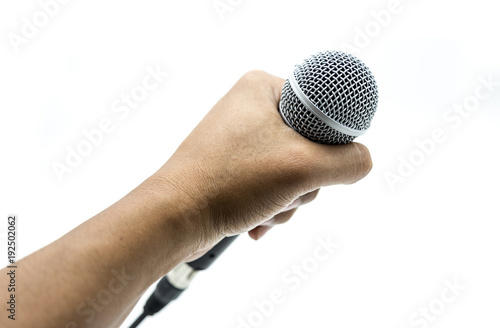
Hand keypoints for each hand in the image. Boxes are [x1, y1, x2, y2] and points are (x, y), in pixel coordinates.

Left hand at [151, 70, 371, 253]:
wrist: (176, 217)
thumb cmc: (231, 183)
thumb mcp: (303, 168)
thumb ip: (349, 161)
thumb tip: (362, 161)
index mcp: (263, 88)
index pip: (323, 110)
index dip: (329, 143)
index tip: (312, 166)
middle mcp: (250, 108)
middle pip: (310, 147)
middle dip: (303, 183)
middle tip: (281, 191)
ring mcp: (241, 139)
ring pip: (294, 172)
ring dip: (288, 201)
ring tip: (263, 209)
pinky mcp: (235, 167)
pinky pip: (272, 185)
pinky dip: (271, 207)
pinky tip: (254, 221)